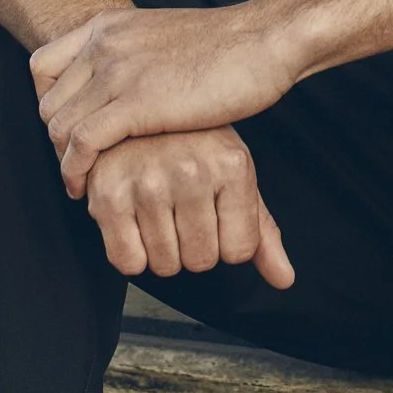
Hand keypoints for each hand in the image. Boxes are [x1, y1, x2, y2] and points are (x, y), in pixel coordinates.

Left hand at [32, 3, 301, 194]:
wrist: (266, 40)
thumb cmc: (230, 47)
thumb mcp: (164, 38)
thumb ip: (137, 55)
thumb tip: (129, 81)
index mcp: (109, 24)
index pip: (42, 66)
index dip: (50, 103)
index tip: (69, 129)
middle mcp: (105, 44)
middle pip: (48, 101)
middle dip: (57, 139)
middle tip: (79, 164)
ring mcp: (118, 71)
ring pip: (59, 126)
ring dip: (64, 161)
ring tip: (80, 182)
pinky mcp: (137, 103)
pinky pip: (82, 143)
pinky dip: (75, 170)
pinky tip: (86, 188)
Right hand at [84, 127, 293, 288]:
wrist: (134, 112)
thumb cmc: (192, 146)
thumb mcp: (234, 177)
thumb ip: (261, 232)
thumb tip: (285, 280)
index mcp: (231, 164)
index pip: (239, 251)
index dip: (225, 241)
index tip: (213, 213)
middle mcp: (191, 170)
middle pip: (201, 261)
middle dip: (193, 247)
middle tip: (181, 211)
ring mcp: (148, 181)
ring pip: (165, 265)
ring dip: (162, 251)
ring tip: (158, 211)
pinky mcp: (108, 194)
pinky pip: (128, 262)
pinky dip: (131, 254)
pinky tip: (134, 222)